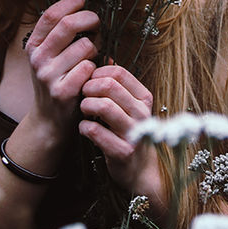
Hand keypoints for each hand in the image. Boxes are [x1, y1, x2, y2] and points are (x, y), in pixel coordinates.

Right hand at [25, 0, 98, 136]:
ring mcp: (48, 76)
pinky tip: (91, 75)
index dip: (69, 3)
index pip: (51, 15)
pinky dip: (95, 68)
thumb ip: (59, 34)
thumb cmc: (56, 80)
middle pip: (67, 25)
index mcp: (34, 46)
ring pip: (84, 46)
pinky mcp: (62, 92)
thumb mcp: (49, 56)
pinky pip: (89, 67)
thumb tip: (82, 5)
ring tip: (92, 57)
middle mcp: (38, 59)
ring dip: (95, 48)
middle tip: (96, 22)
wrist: (49, 120)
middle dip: (89, 19)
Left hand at [79, 66, 164, 210]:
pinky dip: (85, 127)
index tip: (90, 81)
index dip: (98, 73)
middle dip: (89, 87)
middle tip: (83, 95)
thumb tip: (105, 59)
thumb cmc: (127, 131)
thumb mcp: (128, 105)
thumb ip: (118, 84)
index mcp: (144, 97)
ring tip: (84, 110)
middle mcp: (143, 112)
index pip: (118, 72)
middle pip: (108, 86)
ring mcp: (135, 132)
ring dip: (86, 105)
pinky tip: (85, 128)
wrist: (138, 169)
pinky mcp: (123, 151)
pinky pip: (95, 131)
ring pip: (102, 105)